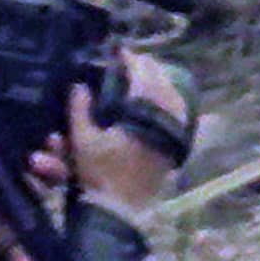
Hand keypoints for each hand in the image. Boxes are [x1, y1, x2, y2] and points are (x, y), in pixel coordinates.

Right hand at [65, 69, 182, 213]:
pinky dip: (173, 104)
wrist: (118, 209)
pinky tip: (165, 100)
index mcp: (141, 116)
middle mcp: (162, 122)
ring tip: (150, 74)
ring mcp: (172, 136)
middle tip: (135, 60)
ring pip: (175, 99)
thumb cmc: (100, 175)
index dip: (131, 61)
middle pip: (162, 84)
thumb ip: (79, 110)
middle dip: (149, 68)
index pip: (141, 78)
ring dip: (162, 84)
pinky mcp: (175, 149)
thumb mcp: (83, 141)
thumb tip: (79, 85)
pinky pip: (180, 118)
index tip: (121, 51)